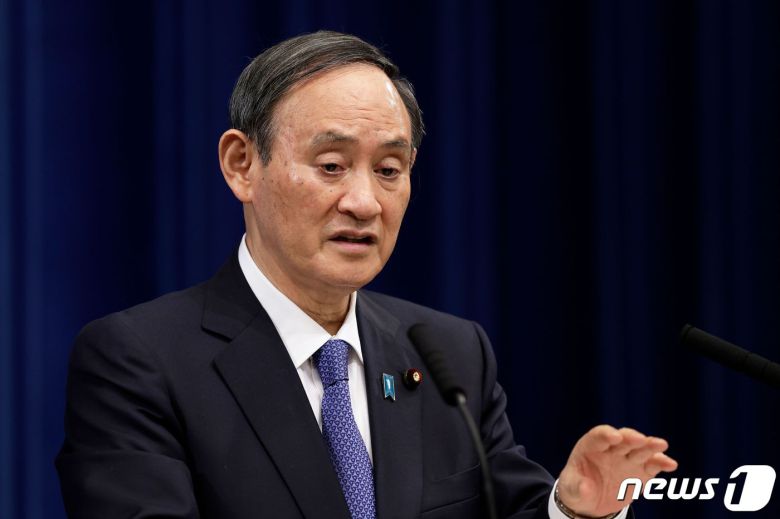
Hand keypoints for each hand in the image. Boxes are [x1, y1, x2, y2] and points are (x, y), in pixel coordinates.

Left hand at [557, 425, 677, 516]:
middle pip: (623, 439)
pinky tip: (670, 464)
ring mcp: (627, 459)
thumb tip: (585, 488)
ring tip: (661, 444)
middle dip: (631, 438)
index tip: (615, 436)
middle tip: (640, 439)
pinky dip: (661, 463)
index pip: (599, 436)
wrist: (591, 500)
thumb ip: (577, 487)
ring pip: (640, 449)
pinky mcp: (640, 472)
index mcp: (591, 447)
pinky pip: (652, 465)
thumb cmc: (577, 488)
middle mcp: (611, 449)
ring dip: (651, 446)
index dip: (607, 434)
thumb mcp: (571, 489)